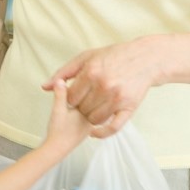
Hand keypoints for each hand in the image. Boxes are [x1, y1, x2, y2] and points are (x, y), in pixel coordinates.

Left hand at [42, 38, 161, 137]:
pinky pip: (112, 128)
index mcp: (91, 72)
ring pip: (94, 120)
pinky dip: (101, 133)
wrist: (144, 59)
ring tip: (95, 108)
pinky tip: (95, 131)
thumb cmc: (113, 56)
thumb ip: (64, 72)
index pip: (71, 98)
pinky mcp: (129, 107)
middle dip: (81, 107)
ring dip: (91, 117)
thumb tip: (44, 87)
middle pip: (81, 109)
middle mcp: (103, 85)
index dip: (72, 99)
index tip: (78, 96)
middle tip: (88, 101)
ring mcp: (117, 98)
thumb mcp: (86, 58)